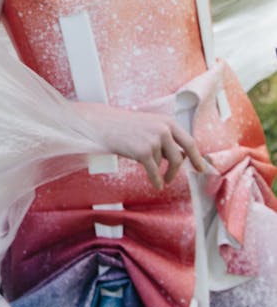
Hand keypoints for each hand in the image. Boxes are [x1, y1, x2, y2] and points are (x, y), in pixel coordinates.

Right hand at [73, 101, 206, 189]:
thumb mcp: (150, 127)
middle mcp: (163, 129)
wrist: (104, 125)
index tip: (202, 168)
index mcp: (168, 122)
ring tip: (157, 176)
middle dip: (176, 171)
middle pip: (179, 157)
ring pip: (164, 164)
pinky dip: (156, 180)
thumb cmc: (126, 127)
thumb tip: (182, 157)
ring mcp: (153, 139)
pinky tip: (156, 184)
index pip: (189, 142)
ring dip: (161, 172)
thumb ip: (166, 139)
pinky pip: (154, 171)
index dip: (197, 157)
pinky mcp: (143, 151)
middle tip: (171, 178)